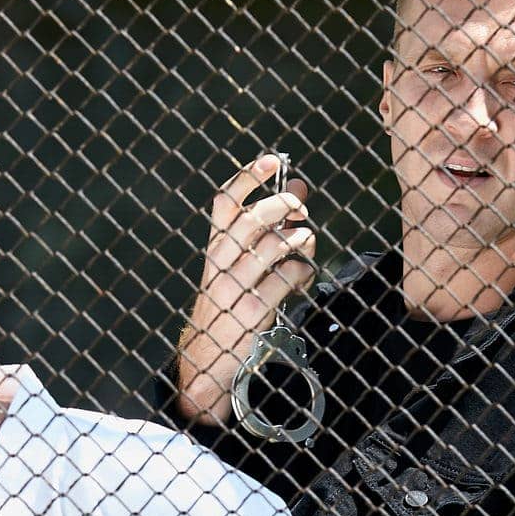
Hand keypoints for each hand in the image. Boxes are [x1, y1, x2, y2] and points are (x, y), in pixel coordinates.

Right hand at [177, 155, 317, 423]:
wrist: (208, 354)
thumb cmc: (230, 301)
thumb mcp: (237, 263)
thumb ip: (266, 228)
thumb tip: (297, 188)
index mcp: (214, 246)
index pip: (225, 203)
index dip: (247, 178)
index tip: (270, 161)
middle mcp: (220, 261)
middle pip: (254, 218)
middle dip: (284, 206)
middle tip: (301, 208)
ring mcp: (236, 285)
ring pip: (276, 245)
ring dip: (300, 239)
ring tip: (306, 243)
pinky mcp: (254, 308)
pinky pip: (290, 277)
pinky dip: (304, 272)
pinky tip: (302, 277)